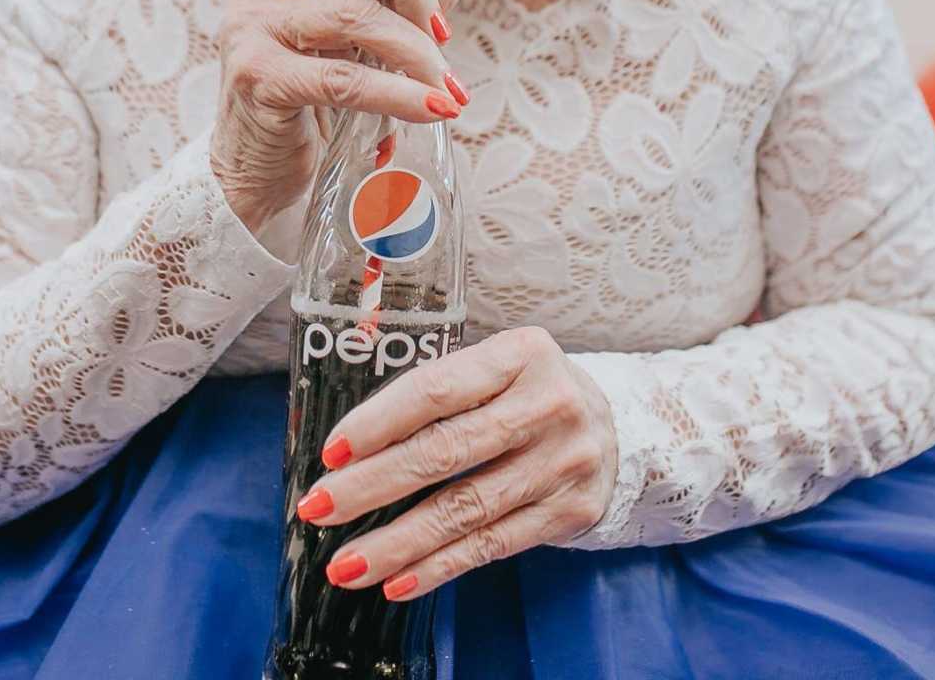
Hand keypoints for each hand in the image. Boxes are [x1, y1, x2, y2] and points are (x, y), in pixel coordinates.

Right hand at [210, 0, 466, 233]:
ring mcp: (253, 29)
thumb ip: (396, 11)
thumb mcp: (355, 51)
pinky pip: (343, 79)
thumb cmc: (307, 109)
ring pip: (354, 13)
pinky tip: (431, 108)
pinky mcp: (258, 79)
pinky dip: (398, 93)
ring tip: (444, 87)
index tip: (433, 7)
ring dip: (416, 50)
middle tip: (442, 38)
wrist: (253, 176)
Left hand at [294, 326, 617, 600]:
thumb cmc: (526, 393)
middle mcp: (550, 404)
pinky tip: (397, 581)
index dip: (380, 422)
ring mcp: (565, 462)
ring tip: (345, 563)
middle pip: (446, 452)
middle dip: (372, 485)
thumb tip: (349, 450)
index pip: (438, 389)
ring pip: (465, 509)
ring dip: (397, 542)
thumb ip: (439, 393)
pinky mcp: (571, 512)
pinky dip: (440, 566)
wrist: (615, 427)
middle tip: (319, 507)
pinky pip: (492, 546)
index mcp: (522, 353)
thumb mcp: (496, 368)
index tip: (332, 451)